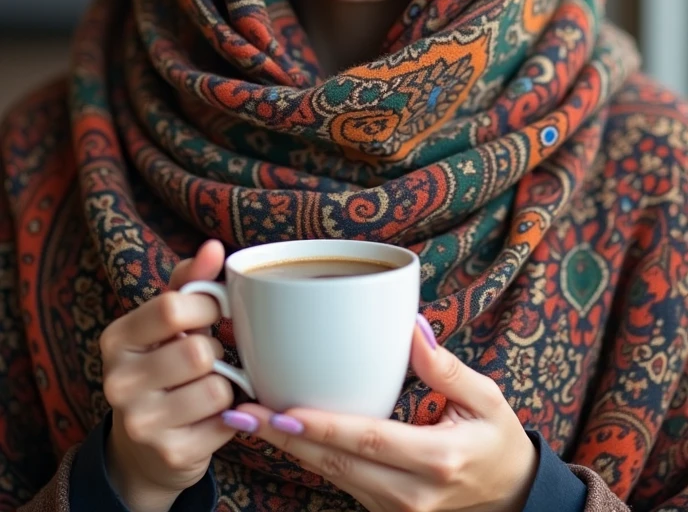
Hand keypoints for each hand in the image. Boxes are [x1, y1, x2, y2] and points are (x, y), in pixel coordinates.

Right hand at [100, 240, 237, 511]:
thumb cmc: (164, 363)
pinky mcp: (170, 454)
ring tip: (207, 385)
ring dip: (225, 384)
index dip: (207, 306)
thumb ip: (191, 280)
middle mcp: (118, 382)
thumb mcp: (169, 320)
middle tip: (206, 359)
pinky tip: (211, 415)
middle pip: (198, 351)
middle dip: (215, 351)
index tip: (213, 312)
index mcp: (115, 339)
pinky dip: (230, 414)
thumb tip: (214, 247)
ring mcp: (141, 423)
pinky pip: (226, 421)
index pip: (171, 307)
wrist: (146, 445)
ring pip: (216, 387)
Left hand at [233, 315, 537, 511]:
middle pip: (337, 464)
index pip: (369, 441)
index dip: (323, 427)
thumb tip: (410, 328)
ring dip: (289, 450)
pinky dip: (309, 459)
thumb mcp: (486, 398)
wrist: (512, 497)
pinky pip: (340, 483)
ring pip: (332, 478)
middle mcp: (411, 494)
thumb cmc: (498, 440)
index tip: (282, 409)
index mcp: (437, 460)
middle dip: (285, 439)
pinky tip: (282, 436)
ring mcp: (395, 510)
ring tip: (247, 420)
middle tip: (242, 412)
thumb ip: (446, 367)